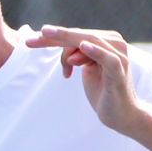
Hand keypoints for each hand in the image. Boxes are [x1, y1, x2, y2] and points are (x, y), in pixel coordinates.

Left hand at [24, 25, 140, 131]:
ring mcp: (118, 56)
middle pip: (80, 36)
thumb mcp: (86, 71)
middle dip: (54, 37)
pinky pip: (107, 59)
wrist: (122, 115)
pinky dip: (95, 52)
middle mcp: (114, 44)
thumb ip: (76, 57)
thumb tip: (69, 55)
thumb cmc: (103, 91)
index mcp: (105, 42)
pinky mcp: (119, 71)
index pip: (75, 36)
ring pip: (90, 41)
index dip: (53, 37)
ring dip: (68, 39)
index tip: (30, 41)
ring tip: (47, 35)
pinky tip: (82, 45)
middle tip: (31, 39)